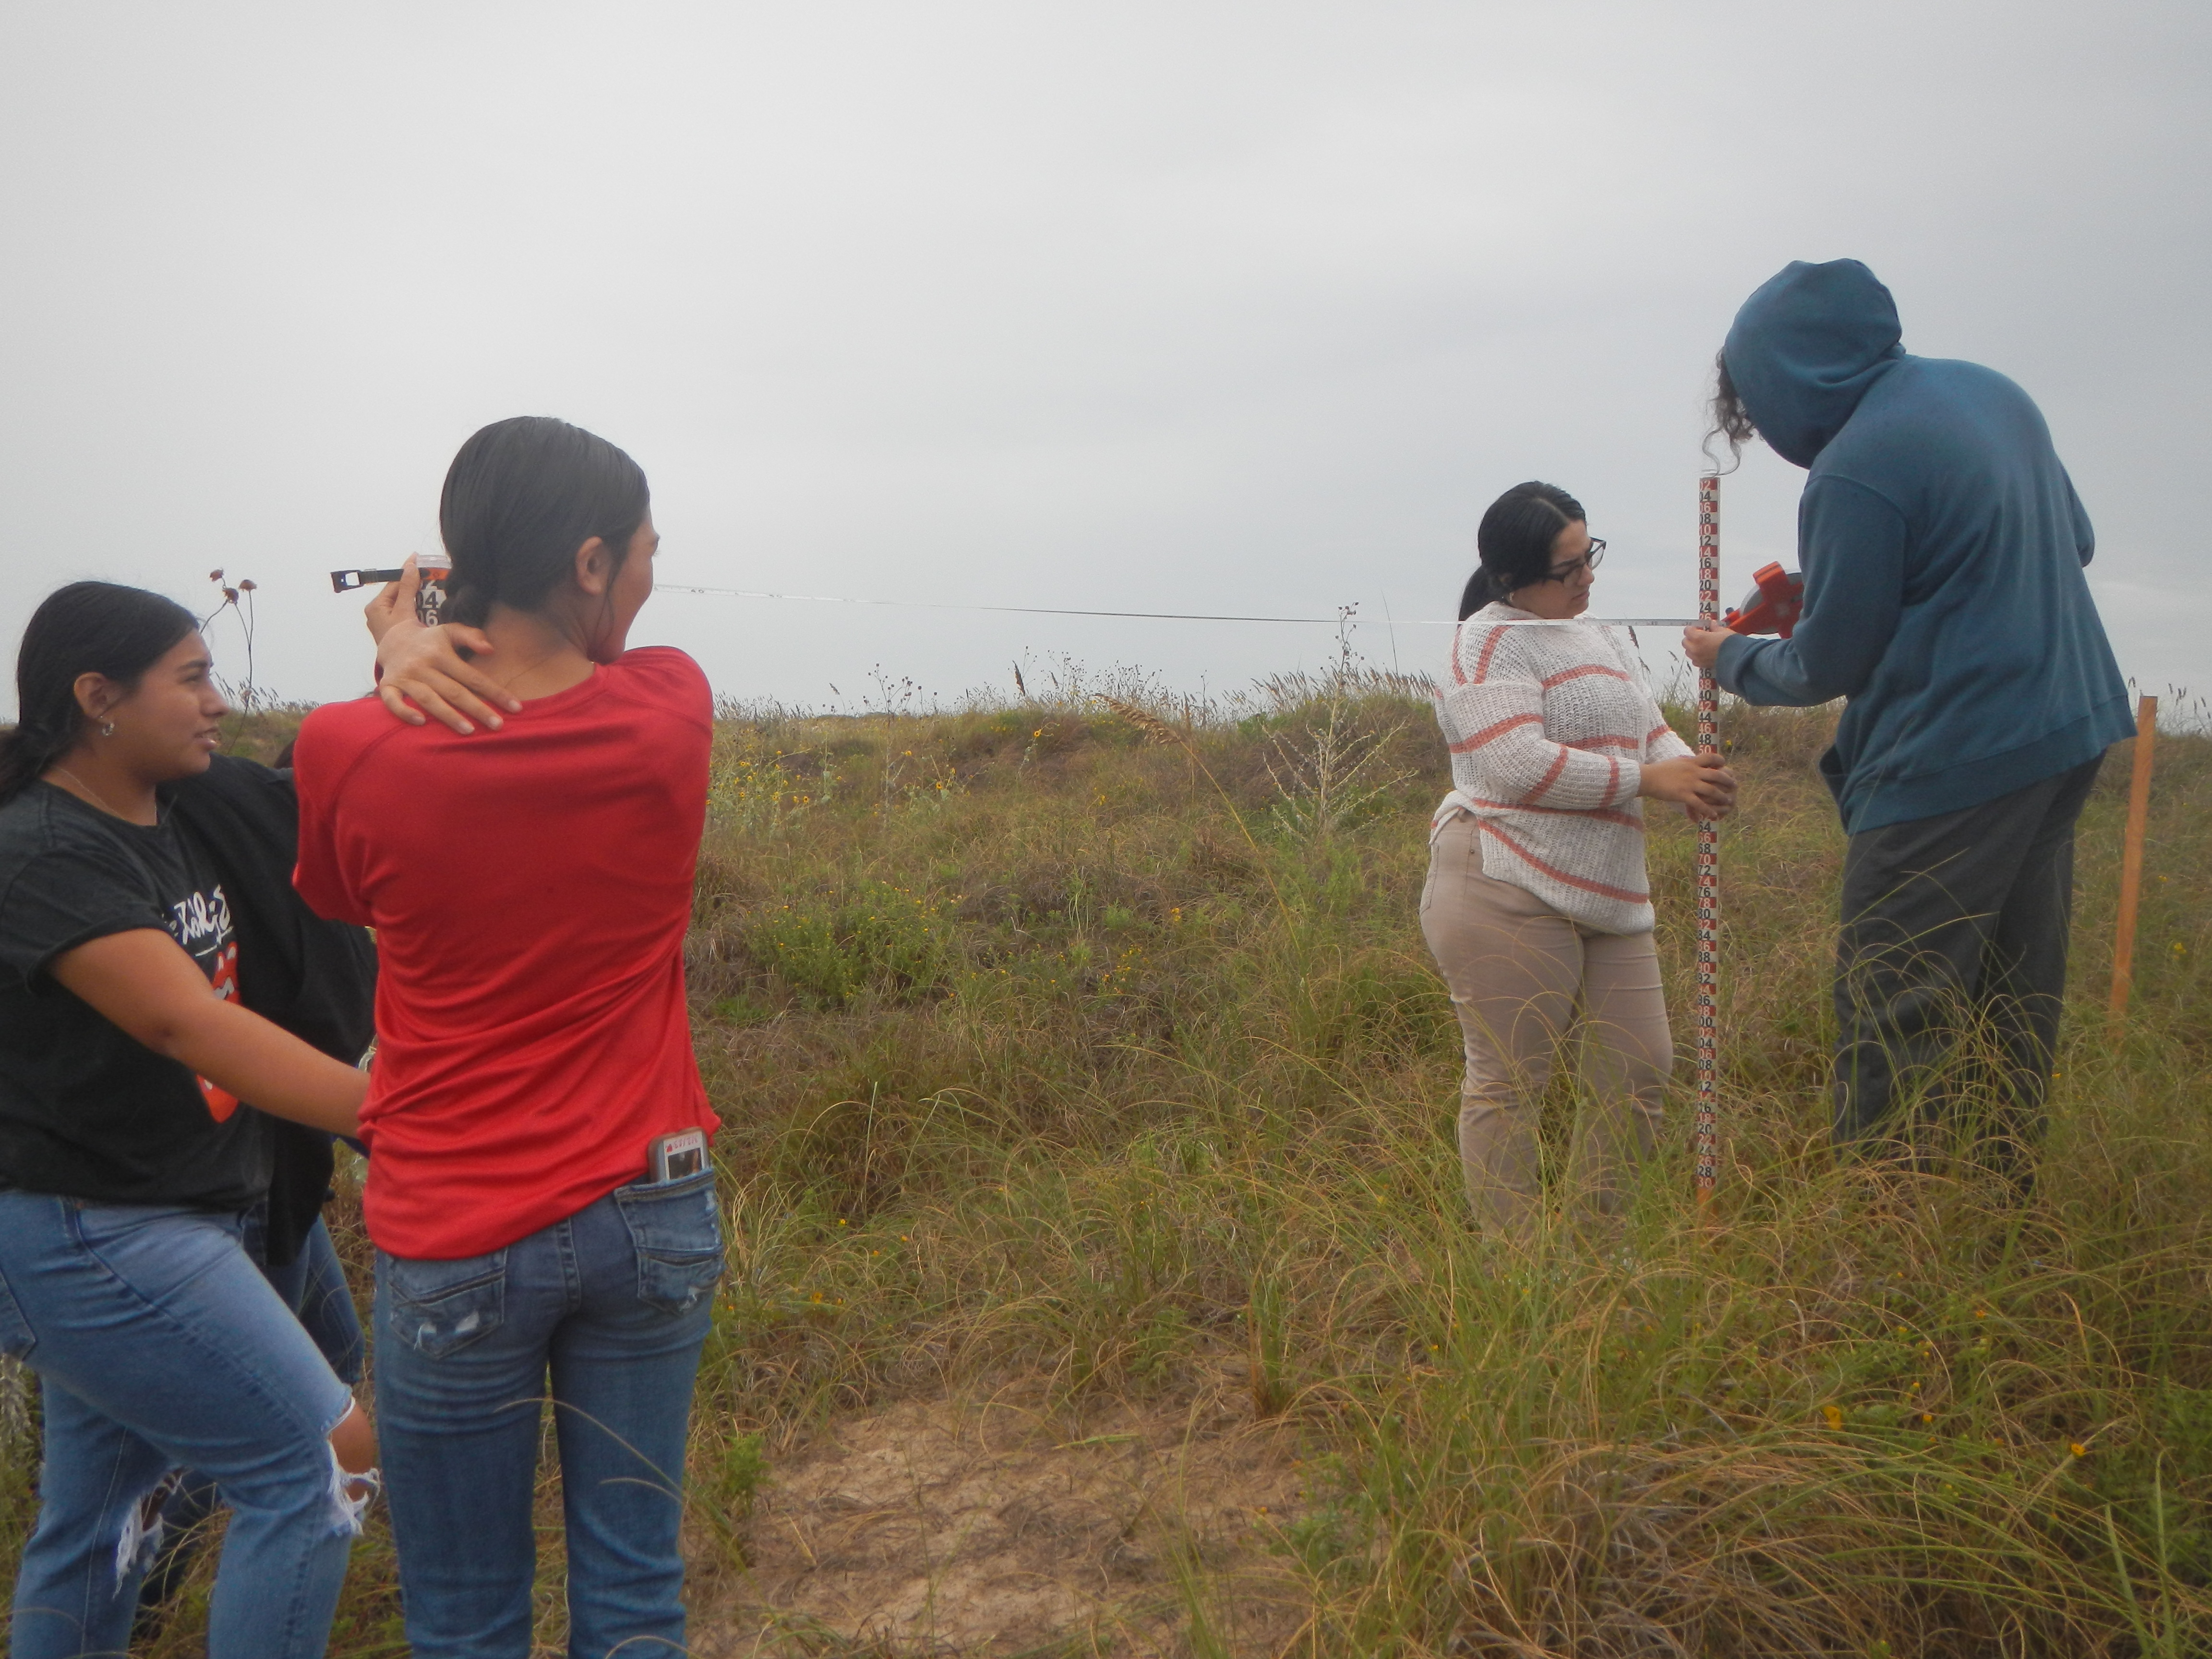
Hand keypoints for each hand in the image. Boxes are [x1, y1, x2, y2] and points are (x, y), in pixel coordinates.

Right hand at [369, 558, 519, 734]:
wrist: (393, 639)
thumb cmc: (430, 641)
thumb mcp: (449, 631)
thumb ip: (471, 636)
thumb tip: (491, 649)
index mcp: (440, 654)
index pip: (472, 676)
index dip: (494, 692)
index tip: (516, 707)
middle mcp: (422, 666)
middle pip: (454, 691)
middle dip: (477, 709)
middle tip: (498, 725)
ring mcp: (404, 677)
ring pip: (428, 699)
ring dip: (448, 716)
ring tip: (469, 731)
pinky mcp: (389, 686)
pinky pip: (393, 702)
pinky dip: (405, 712)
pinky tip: (422, 723)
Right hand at [1639, 753, 1736, 819]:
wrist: (1646, 778)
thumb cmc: (1659, 770)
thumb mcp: (1676, 762)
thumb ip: (1687, 762)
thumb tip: (1693, 761)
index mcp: (1691, 762)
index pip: (1711, 758)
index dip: (1720, 761)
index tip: (1725, 765)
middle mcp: (1693, 772)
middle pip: (1717, 775)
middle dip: (1728, 781)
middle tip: (1734, 785)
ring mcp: (1689, 784)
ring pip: (1712, 790)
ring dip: (1722, 797)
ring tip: (1728, 801)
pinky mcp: (1683, 795)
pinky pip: (1700, 804)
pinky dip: (1708, 810)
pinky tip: (1713, 815)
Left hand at [1681, 621, 1730, 672]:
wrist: (1737, 659)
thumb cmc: (1731, 644)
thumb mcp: (1724, 631)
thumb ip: (1715, 628)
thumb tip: (1713, 624)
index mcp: (1698, 638)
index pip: (1687, 630)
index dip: (1693, 628)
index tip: (1699, 627)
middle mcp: (1695, 648)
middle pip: (1685, 642)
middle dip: (1690, 638)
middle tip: (1699, 635)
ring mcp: (1697, 658)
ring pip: (1688, 652)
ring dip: (1692, 647)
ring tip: (1702, 645)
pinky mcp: (1702, 665)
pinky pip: (1694, 660)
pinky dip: (1697, 656)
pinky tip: (1704, 654)